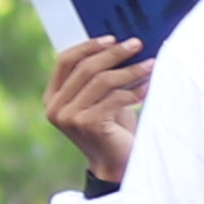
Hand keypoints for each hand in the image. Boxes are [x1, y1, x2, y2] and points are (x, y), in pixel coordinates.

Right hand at [45, 36, 150, 186]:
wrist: (117, 165)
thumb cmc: (111, 128)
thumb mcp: (99, 98)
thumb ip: (96, 76)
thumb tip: (117, 43)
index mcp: (53, 97)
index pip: (65, 60)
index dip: (88, 46)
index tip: (112, 38)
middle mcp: (56, 107)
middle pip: (86, 67)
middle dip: (114, 54)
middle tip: (137, 44)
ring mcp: (70, 117)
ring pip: (102, 80)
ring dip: (131, 71)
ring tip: (151, 65)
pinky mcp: (88, 124)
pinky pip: (115, 97)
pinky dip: (135, 91)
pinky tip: (148, 87)